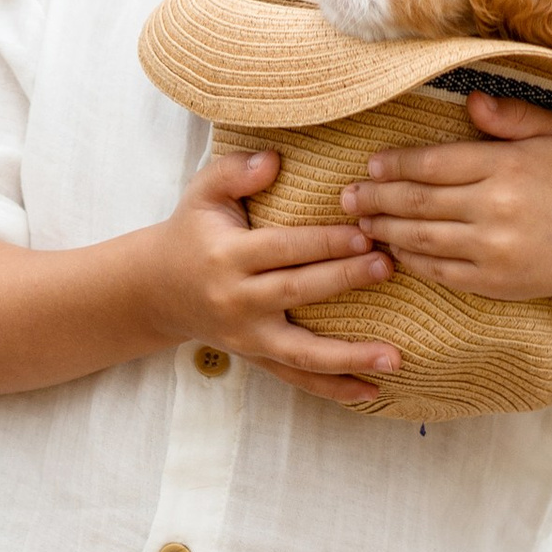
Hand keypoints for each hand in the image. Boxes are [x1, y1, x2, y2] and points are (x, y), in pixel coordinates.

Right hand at [142, 151, 401, 408]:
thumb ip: (234, 171)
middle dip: (344, 279)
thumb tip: (273, 159)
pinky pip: (298, 378)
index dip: (323, 242)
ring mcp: (247, 337)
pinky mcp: (257, 358)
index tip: (364, 232)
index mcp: (226, 257)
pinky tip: (373, 391)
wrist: (156, 289)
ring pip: (302, 352)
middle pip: (297, 292)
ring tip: (395, 357)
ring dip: (350, 356)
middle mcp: (236, 301)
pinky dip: (335, 388)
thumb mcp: (201, 194)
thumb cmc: (192, 233)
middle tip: (388, 266)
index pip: (281, 248)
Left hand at [344, 93, 551, 445]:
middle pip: (418, 202)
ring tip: (359, 222)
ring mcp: (492, 250)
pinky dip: (410, 260)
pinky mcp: (492, 282)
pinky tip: (392, 250)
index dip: (396, 164)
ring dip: (383, 230)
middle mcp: (496, 208)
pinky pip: (438, 271)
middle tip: (347, 196)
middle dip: (375, 198)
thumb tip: (470, 99)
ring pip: (420, 238)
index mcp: (507, 167)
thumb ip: (513, 115)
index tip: (371, 164)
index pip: (435, 163)